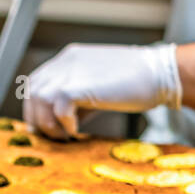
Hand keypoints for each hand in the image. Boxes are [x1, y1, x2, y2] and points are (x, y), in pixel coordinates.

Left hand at [25, 43, 182, 139]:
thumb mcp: (97, 87)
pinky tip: (77, 129)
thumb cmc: (135, 83)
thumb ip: (76, 100)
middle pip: (33, 91)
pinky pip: (57, 107)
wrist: (161, 73)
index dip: (37, 106)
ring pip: (39, 99)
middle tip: (53, 135)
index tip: (46, 125)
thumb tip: (60, 122)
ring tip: (66, 134)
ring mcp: (71, 71)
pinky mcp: (79, 85)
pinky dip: (64, 122)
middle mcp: (65, 61)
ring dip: (49, 122)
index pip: (37, 81)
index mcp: (69, 58)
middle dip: (37, 117)